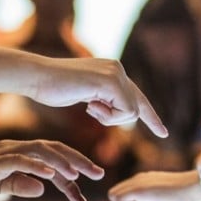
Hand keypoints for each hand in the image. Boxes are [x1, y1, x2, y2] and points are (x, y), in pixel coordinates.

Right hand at [0, 140, 105, 200]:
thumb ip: (19, 186)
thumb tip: (42, 189)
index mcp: (19, 156)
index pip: (51, 162)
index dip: (71, 175)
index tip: (84, 194)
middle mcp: (16, 150)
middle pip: (54, 150)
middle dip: (79, 161)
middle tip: (99, 174)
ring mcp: (5, 153)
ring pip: (41, 151)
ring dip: (63, 161)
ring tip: (81, 173)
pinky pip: (20, 160)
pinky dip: (37, 165)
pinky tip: (50, 174)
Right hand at [31, 58, 167, 137]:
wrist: (37, 77)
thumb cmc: (52, 88)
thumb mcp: (83, 94)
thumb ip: (102, 99)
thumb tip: (116, 109)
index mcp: (112, 69)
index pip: (137, 96)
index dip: (150, 116)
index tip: (163, 132)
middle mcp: (117, 68)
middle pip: (135, 106)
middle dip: (119, 118)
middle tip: (98, 110)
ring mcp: (115, 73)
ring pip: (131, 111)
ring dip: (109, 118)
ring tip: (88, 106)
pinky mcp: (110, 81)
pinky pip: (124, 111)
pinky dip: (108, 117)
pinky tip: (89, 106)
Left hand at [107, 170, 200, 200]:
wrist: (198, 187)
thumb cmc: (187, 194)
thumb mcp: (166, 199)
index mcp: (146, 180)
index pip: (125, 191)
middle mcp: (140, 179)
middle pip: (115, 193)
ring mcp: (139, 184)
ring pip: (114, 195)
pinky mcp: (140, 190)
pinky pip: (118, 200)